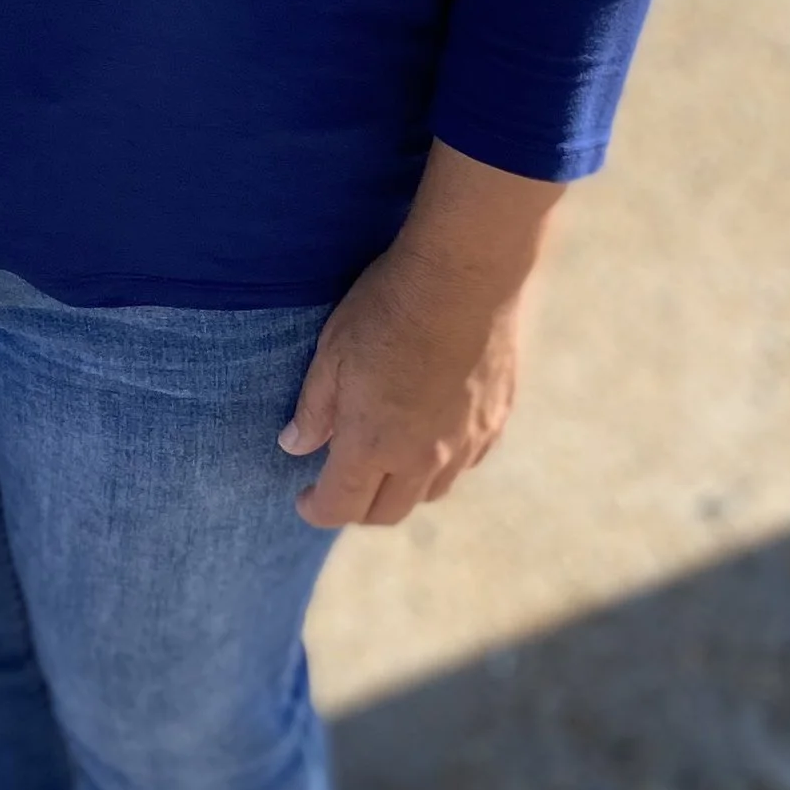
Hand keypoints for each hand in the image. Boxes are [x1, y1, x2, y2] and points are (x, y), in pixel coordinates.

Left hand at [276, 140, 562, 527]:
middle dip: (357, 508)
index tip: (304, 499)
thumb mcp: (332, 351)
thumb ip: (314, 408)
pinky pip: (466, 464)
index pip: (341, 505)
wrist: (464, 277)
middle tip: (339, 485)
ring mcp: (465, 443)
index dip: (317, 509)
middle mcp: (423, 458)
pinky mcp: (495, 421)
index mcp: (374, 443)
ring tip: (384, 463)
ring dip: (401, 489)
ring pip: (430, 493)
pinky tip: (430, 438)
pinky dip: (442, 465)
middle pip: (387, 512)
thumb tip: (295, 446)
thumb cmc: (388, 308)